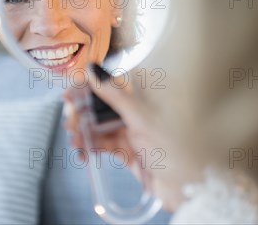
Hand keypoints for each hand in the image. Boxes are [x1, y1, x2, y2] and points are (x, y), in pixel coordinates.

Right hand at [63, 65, 186, 211]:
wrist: (188, 188)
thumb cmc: (176, 149)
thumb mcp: (141, 117)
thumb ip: (115, 94)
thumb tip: (93, 70)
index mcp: (146, 95)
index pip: (112, 82)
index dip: (89, 84)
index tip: (71, 90)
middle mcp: (138, 110)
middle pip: (102, 104)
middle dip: (82, 111)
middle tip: (69, 119)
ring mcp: (132, 131)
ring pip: (100, 125)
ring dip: (84, 131)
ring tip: (74, 139)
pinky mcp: (128, 151)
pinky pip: (103, 144)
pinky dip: (90, 146)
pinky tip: (82, 151)